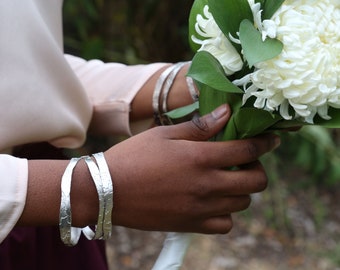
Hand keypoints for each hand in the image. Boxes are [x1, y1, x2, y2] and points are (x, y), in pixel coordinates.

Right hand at [105, 104, 279, 233]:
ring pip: (242, 203)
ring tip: (226, 179)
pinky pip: (225, 225)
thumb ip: (199, 126)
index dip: (264, 143)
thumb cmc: (134, 157)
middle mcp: (206, 185)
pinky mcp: (190, 225)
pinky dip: (226, 213)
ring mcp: (200, 209)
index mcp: (200, 159)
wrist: (107, 192)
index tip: (271, 139)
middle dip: (257, 168)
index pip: (246, 150)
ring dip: (241, 189)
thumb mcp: (164, 134)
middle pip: (254, 182)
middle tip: (243, 161)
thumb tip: (227, 113)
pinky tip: (214, 201)